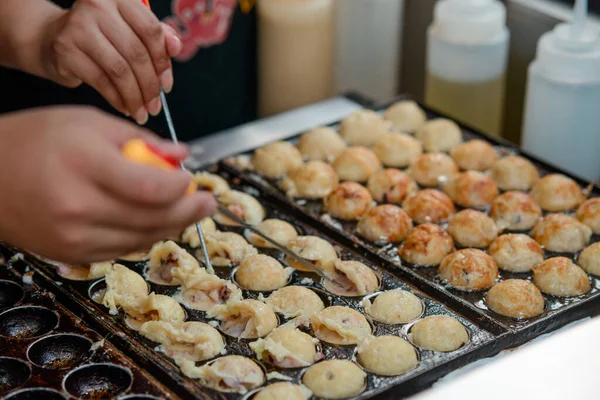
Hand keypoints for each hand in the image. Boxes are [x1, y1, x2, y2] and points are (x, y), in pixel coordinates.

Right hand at [0, 106, 215, 262]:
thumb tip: (181, 154)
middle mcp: (78, 206)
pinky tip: (152, 222)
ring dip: (171, 227)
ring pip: (142, 239)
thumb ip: (139, 139)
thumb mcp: (88, 122)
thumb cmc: (35, 140)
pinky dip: (143, 237)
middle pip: (154, 219)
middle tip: (207, 202)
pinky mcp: (70, 254)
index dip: (181, 188)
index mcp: (84, 165)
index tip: (193, 180)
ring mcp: (73, 236)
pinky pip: (122, 250)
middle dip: (189, 212)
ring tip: (185, 210)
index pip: (151, 187)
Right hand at [40, 0, 181, 122]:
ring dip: (135, 97)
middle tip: (156, 106)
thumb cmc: (101, 36)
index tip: (167, 86)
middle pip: (136, 53)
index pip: (150, 30)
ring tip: (142, 112)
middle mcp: (98, 7)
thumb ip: (157, 37)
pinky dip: (117, 99)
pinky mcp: (66, 49)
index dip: (163, 61)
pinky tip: (125, 107)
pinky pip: (101, 81)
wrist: (53, 39)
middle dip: (150, 86)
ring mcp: (79, 27)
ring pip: (119, 70)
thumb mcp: (130, 31)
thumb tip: (176, 47)